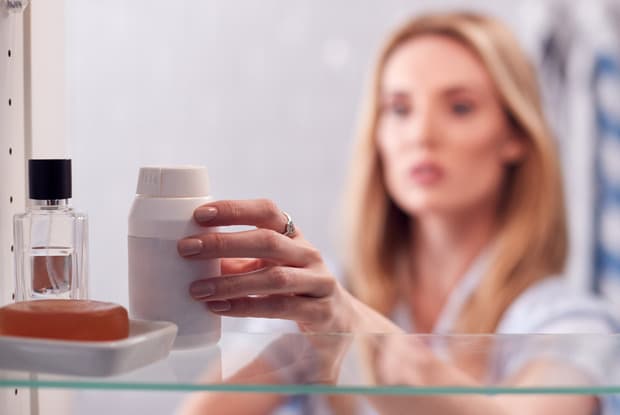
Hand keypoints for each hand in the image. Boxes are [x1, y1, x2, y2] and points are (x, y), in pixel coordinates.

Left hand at [177, 199, 356, 332]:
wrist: (340, 320)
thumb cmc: (294, 287)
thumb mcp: (268, 267)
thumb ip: (237, 261)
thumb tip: (192, 256)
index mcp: (293, 236)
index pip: (266, 211)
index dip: (234, 209)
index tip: (200, 215)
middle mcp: (308, 254)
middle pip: (267, 241)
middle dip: (224, 243)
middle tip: (186, 249)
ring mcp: (318, 282)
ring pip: (274, 277)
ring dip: (231, 282)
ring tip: (197, 289)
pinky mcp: (321, 311)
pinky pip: (280, 307)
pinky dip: (246, 306)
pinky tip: (220, 308)